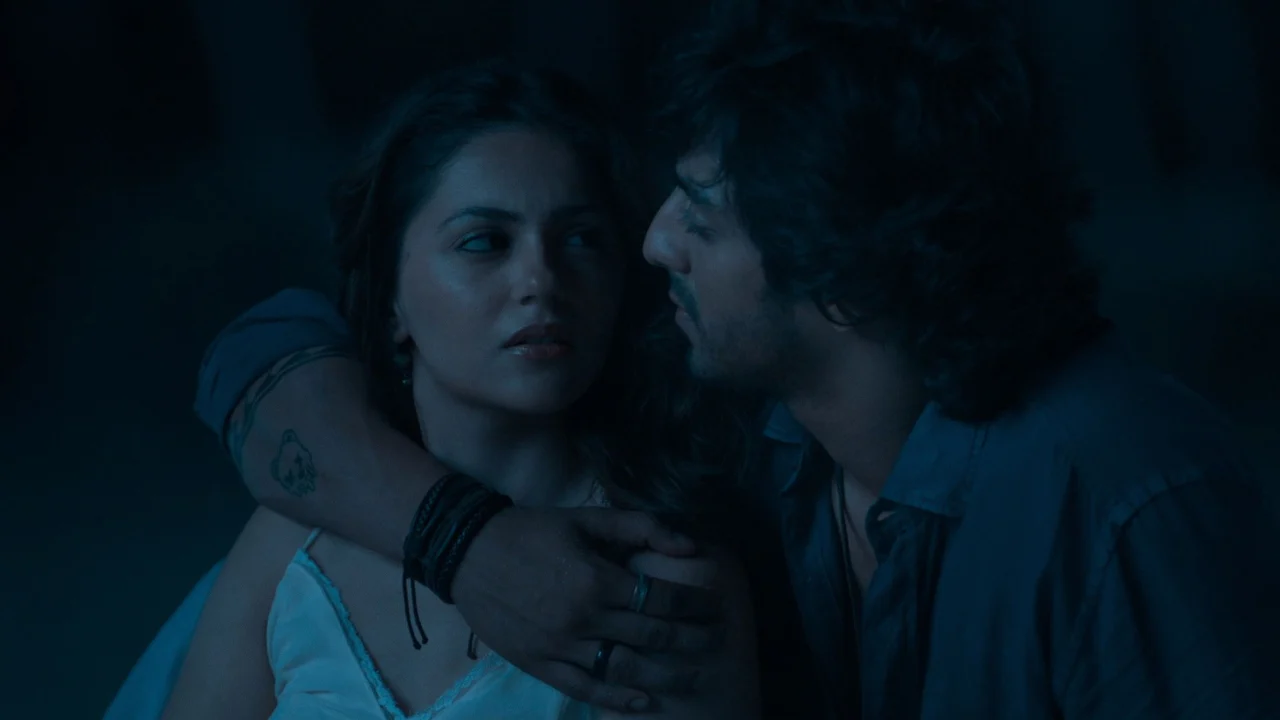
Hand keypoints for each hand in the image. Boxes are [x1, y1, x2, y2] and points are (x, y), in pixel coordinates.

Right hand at [450, 506, 725, 711]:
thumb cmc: (533, 530)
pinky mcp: (540, 664)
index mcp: (597, 579)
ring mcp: (561, 646)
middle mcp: (583, 618)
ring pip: (625, 669)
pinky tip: (642, 703)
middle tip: (716, 641)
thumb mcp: (587, 518)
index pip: (662, 598)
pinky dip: (616, 701)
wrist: (468, 551)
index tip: (715, 607)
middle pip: (652, 636)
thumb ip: (641, 527)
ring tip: (694, 677)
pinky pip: (584, 690)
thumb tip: (691, 546)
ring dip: (666, 676)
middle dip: (691, 639)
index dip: (695, 604)